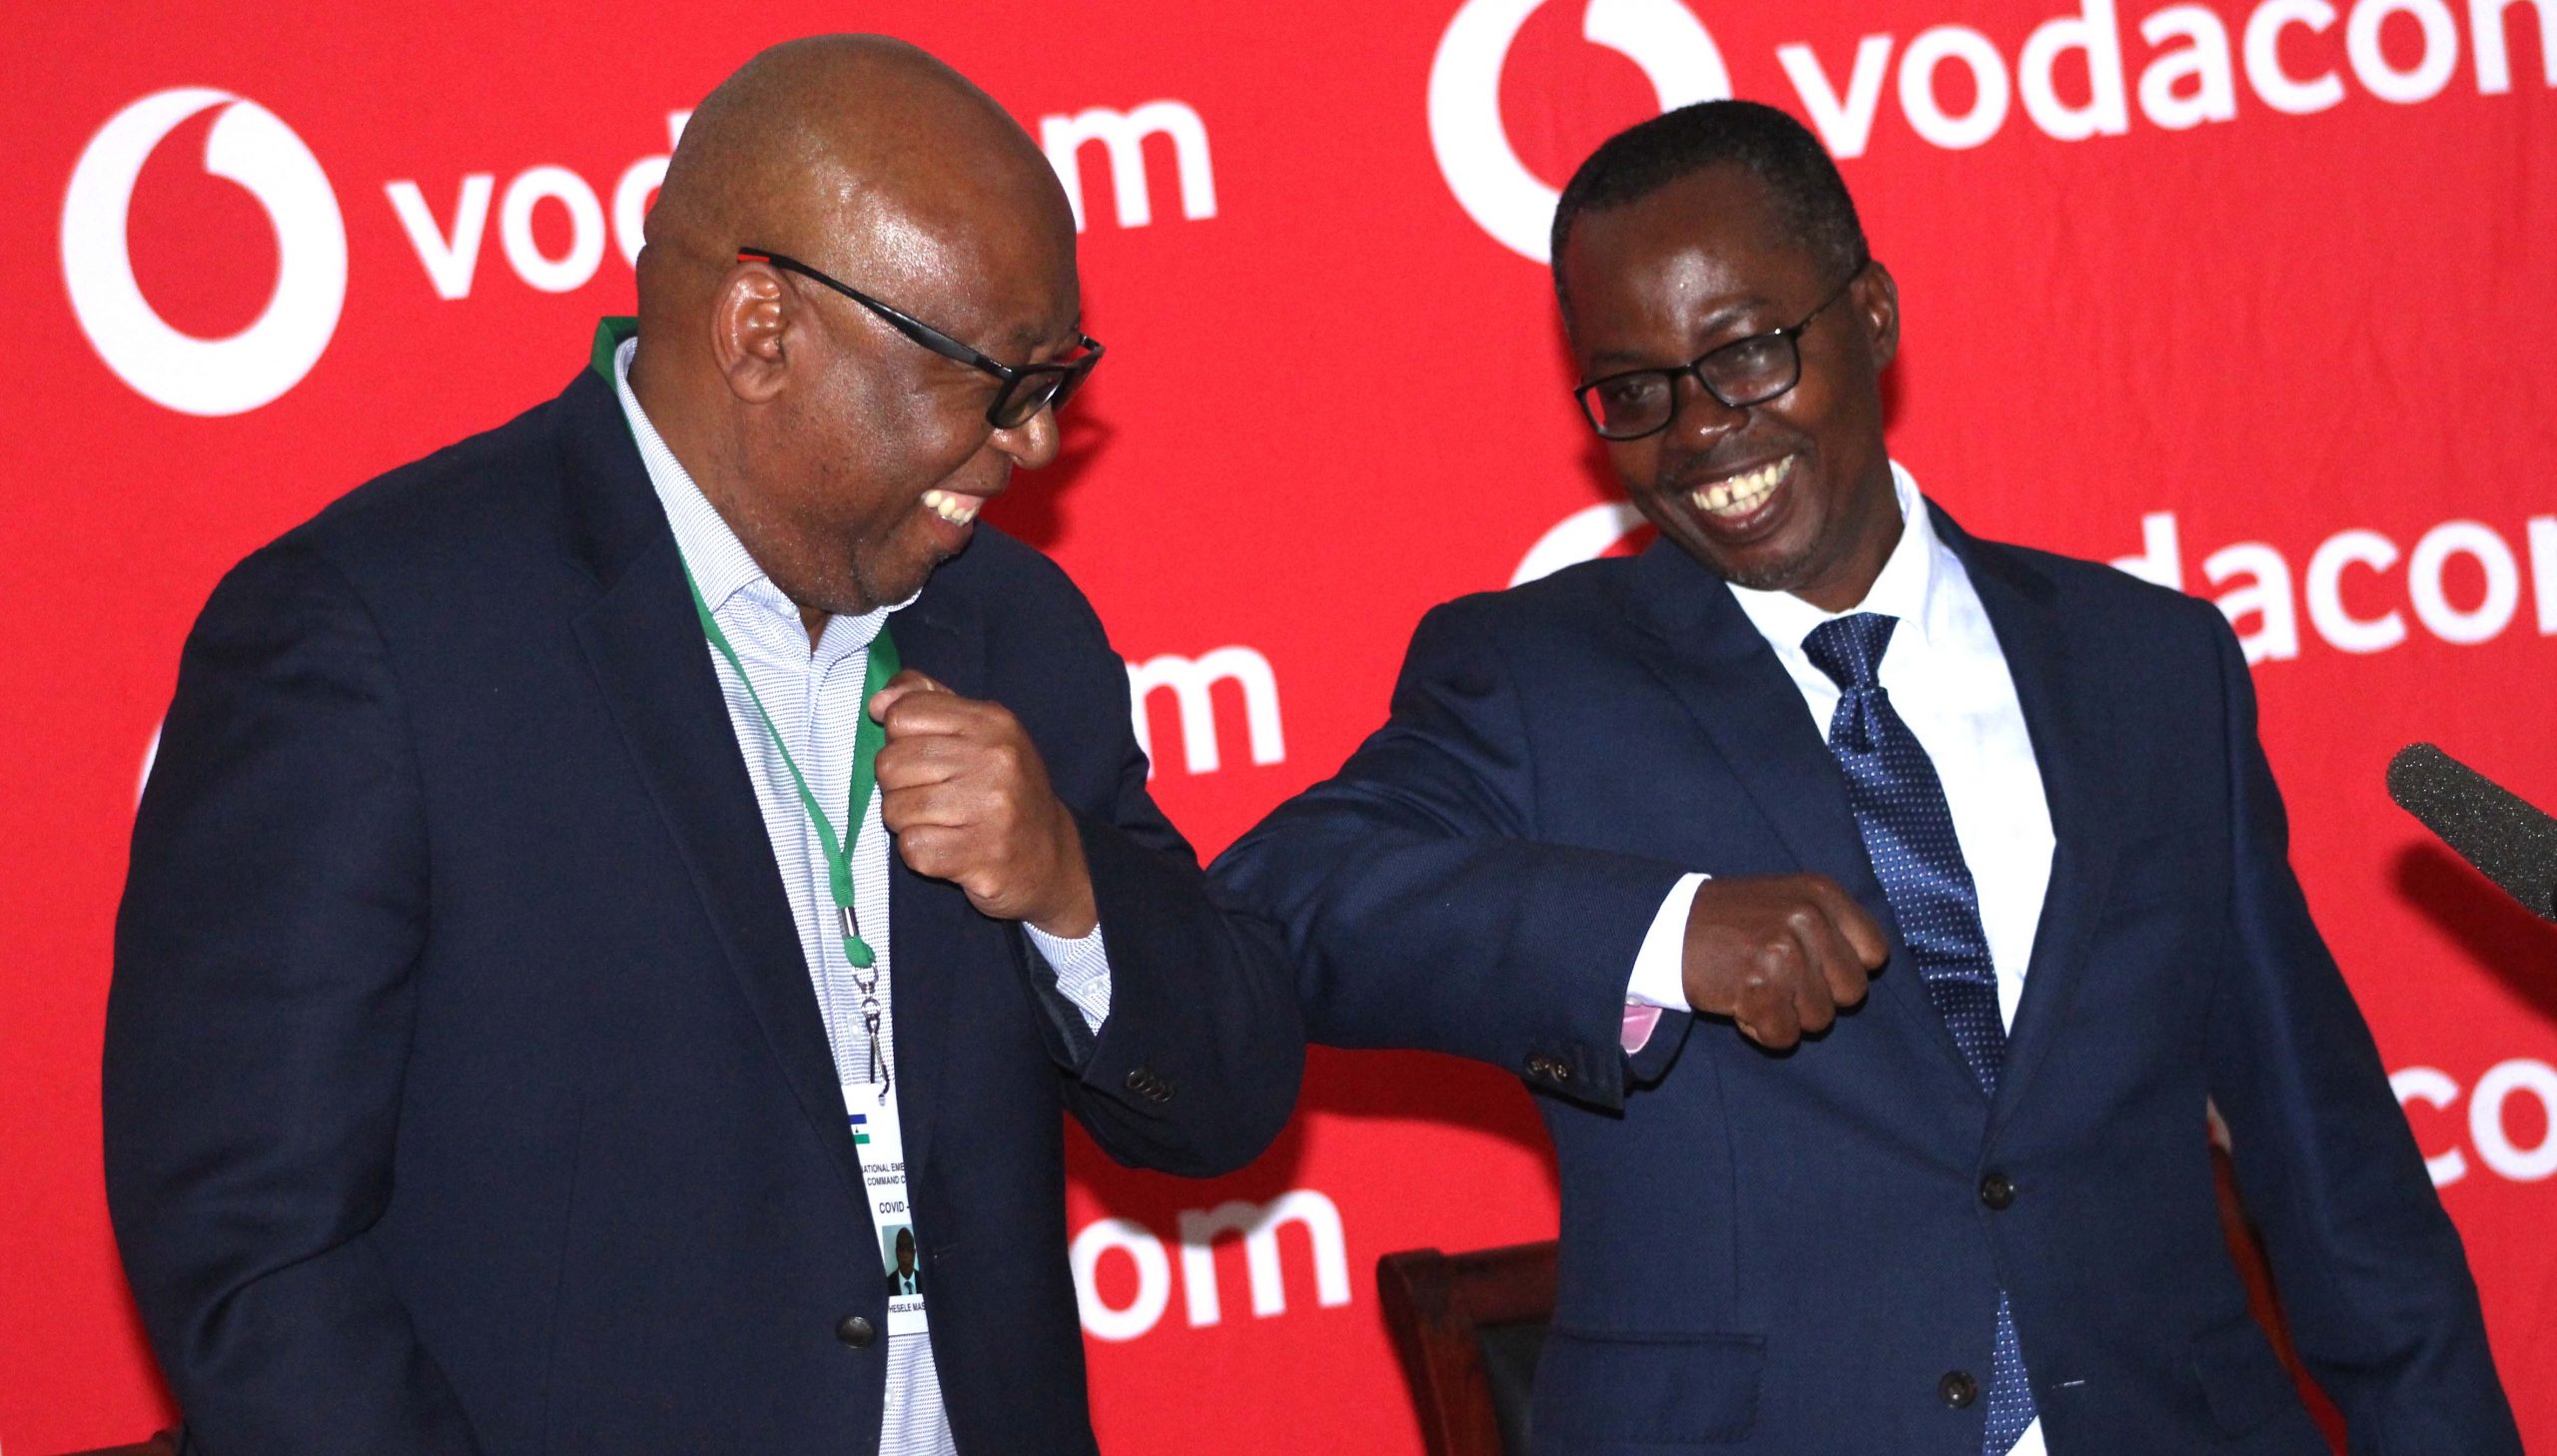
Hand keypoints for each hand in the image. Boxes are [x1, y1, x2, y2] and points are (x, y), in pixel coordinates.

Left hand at [870, 669, 1097, 936]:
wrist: (1050, 857)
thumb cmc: (1003, 790)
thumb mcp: (978, 732)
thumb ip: (926, 701)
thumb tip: (878, 703)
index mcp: (993, 722)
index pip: (903, 714)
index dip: (900, 740)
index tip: (926, 757)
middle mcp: (996, 760)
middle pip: (890, 764)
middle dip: (898, 786)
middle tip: (932, 797)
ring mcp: (992, 809)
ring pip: (895, 810)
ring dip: (907, 823)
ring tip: (942, 824)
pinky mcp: (983, 855)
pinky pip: (913, 849)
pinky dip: (922, 854)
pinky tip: (949, 849)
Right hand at [1679, 874, 1886, 1049]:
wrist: (1664, 927)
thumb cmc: (1732, 921)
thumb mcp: (1789, 901)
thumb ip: (1833, 926)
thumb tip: (1873, 965)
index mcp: (1821, 894)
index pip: (1875, 954)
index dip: (1843, 969)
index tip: (1813, 964)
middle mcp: (1808, 919)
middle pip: (1851, 992)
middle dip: (1817, 995)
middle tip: (1778, 977)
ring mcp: (1784, 953)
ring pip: (1819, 1020)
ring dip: (1787, 1013)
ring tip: (1755, 985)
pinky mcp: (1759, 988)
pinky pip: (1784, 1037)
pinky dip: (1761, 1030)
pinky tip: (1740, 1002)